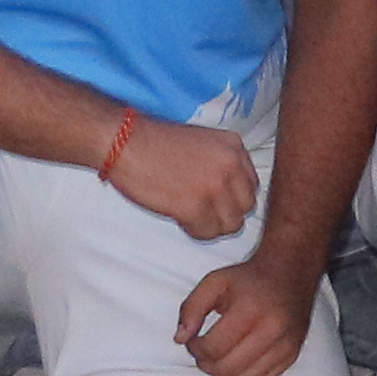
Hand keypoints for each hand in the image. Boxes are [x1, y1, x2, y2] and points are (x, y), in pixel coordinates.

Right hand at [99, 109, 261, 241]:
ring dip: (213, 226)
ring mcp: (214, 187)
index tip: (217, 201)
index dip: (234, 198)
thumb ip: (222, 163)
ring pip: (231, 224)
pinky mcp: (194, 206)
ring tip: (194, 219)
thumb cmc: (156, 142)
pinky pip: (208, 233)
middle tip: (206, 214)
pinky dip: (197, 232)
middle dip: (227, 214)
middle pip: (246, 207)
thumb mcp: (203, 142)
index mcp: (234, 147)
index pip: (251, 185)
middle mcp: (231, 166)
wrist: (125, 142)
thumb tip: (229, 193)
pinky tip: (182, 221)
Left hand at [172, 251, 314, 375]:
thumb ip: (190, 308)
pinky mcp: (292, 354)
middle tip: (205, 349)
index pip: (212, 348)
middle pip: (226, 368)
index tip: (194, 339)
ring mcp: (285, 344)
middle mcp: (273, 329)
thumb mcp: (213, 283)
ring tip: (221, 355)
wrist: (291, 272)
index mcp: (251, 309)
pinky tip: (238, 359)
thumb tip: (180, 339)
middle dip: (206, 363)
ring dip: (223, 373)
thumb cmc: (249, 278)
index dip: (194, 348)